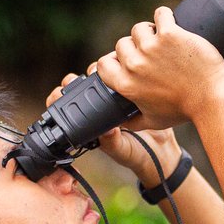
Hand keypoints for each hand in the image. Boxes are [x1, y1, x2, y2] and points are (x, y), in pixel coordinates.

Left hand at [46, 74, 181, 182]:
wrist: (165, 150)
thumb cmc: (140, 155)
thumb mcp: (124, 152)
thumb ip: (112, 143)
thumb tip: (106, 130)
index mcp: (90, 126)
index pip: (65, 111)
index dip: (58, 100)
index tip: (60, 95)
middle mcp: (98, 110)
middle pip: (76, 89)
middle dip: (73, 81)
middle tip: (77, 81)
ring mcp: (112, 98)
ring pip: (95, 77)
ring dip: (94, 72)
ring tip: (100, 73)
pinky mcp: (128, 89)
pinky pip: (116, 74)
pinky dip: (114, 69)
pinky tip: (117, 69)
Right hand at [94, 6, 223, 129]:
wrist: (212, 99)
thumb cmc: (184, 111)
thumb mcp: (152, 121)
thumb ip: (131, 122)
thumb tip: (118, 122)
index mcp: (127, 84)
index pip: (104, 64)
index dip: (115, 60)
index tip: (127, 60)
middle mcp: (135, 65)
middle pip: (123, 44)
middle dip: (136, 47)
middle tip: (153, 53)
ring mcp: (152, 47)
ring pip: (140, 28)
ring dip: (150, 31)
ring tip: (164, 39)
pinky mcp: (170, 34)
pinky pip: (161, 14)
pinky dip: (165, 16)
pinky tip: (172, 23)